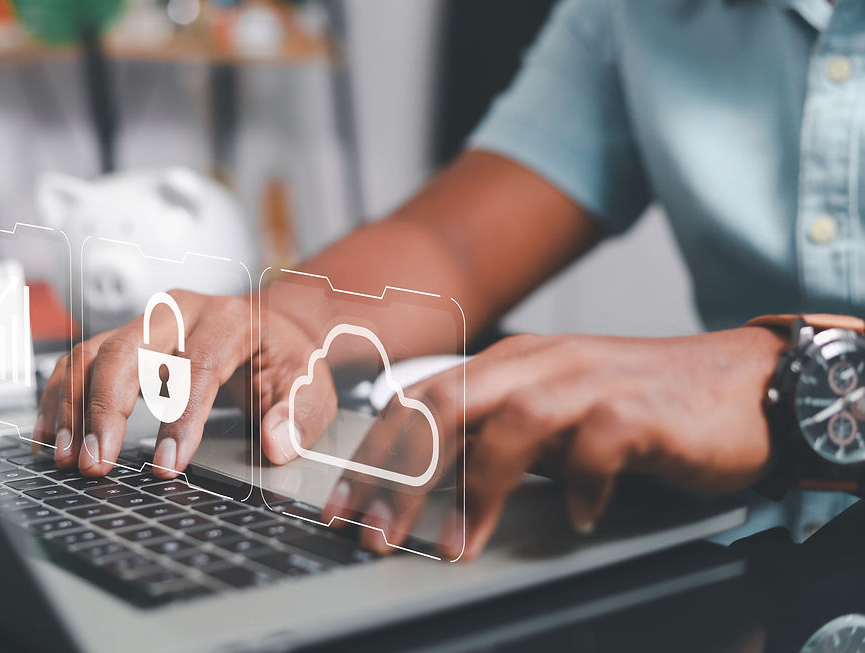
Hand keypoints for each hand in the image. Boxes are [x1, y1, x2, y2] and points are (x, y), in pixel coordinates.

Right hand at [34, 290, 336, 477]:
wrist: (273, 327)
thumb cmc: (288, 357)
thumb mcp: (311, 385)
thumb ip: (298, 415)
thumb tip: (276, 444)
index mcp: (230, 320)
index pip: (199, 365)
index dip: (181, 417)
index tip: (169, 463)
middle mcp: (182, 313)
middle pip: (128, 349)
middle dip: (105, 408)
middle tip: (96, 462)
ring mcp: (149, 322)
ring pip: (93, 353)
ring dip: (73, 406)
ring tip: (67, 456)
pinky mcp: (127, 338)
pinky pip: (80, 361)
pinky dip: (60, 396)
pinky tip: (52, 435)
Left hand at [323, 327, 786, 559]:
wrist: (743, 385)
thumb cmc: (639, 406)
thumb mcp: (550, 415)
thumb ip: (493, 434)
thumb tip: (425, 481)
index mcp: (508, 362)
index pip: (419, 400)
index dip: (373, 455)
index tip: (344, 507)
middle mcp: (540, 362)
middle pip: (445, 407)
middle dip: (400, 476)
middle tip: (376, 534)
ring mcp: (590, 379)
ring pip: (510, 421)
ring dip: (476, 490)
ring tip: (457, 547)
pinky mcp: (642, 407)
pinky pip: (597, 442)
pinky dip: (579, 483)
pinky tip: (578, 517)